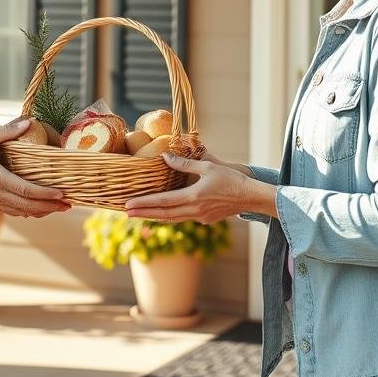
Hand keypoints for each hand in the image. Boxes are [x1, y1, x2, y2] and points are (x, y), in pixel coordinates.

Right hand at [0, 120, 70, 217]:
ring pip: (22, 212)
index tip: (62, 194)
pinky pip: (13, 212)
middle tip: (68, 205)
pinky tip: (39, 209)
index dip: (46, 194)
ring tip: (58, 208)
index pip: (27, 190)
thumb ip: (8, 131)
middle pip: (28, 206)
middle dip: (50, 206)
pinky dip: (29, 212)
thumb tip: (29, 122)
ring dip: (41, 211)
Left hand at [124, 154, 274, 222]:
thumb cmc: (231, 178)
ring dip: (155, 215)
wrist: (251, 196)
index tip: (128, 205)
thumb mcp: (207, 166)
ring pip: (172, 218)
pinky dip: (170, 215)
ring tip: (139, 213)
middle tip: (126, 212)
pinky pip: (183, 217)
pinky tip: (163, 211)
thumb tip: (164, 156)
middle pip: (163, 214)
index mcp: (194, 197)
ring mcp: (200, 217)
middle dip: (144, 213)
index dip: (144, 204)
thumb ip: (184, 163)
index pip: (163, 202)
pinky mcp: (205, 219)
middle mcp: (194, 210)